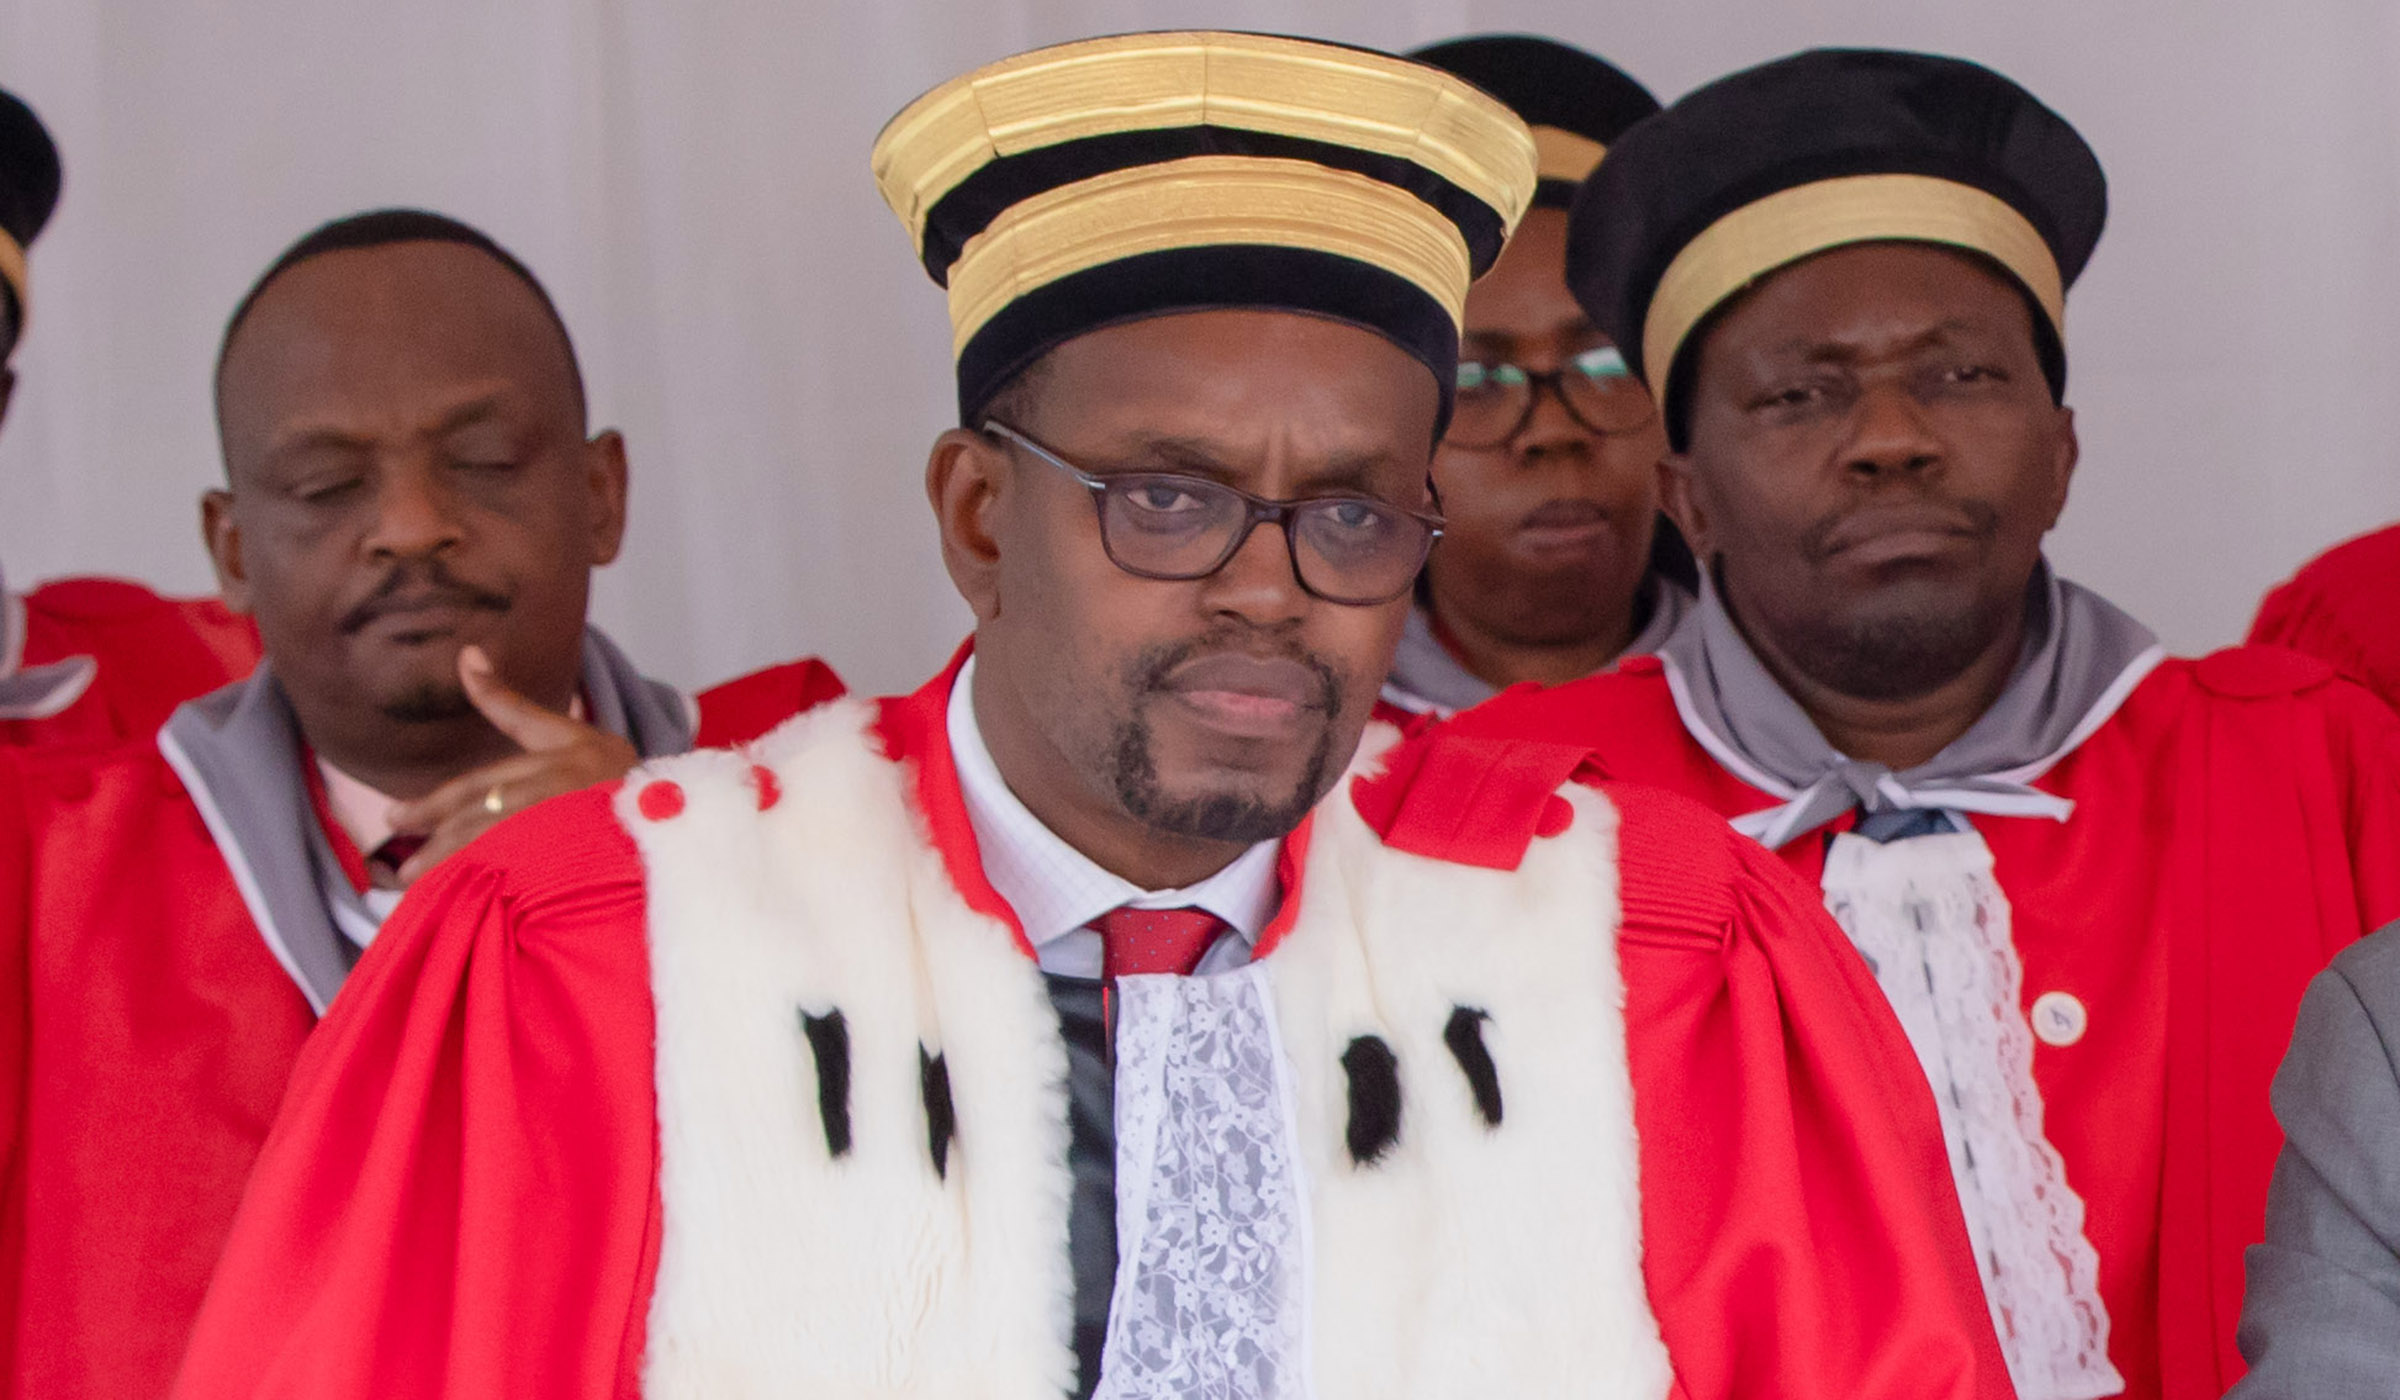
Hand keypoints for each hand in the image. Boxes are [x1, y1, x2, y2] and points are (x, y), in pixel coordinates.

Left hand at [384, 645, 640, 884]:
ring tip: (419, 883)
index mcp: (559, 761)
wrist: (678, 820)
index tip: (397, 816)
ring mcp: (573, 830)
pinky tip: (466, 898)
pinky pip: (525, 877)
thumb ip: (511, 703)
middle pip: (485, 818)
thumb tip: (467, 653)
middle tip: (401, 863)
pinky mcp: (583, 862)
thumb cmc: (621, 775)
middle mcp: (562, 795)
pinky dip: (492, 886)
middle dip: (437, 837)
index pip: (485, 782)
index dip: (438, 802)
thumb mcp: (568, 733)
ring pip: (499, 849)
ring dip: (455, 866)